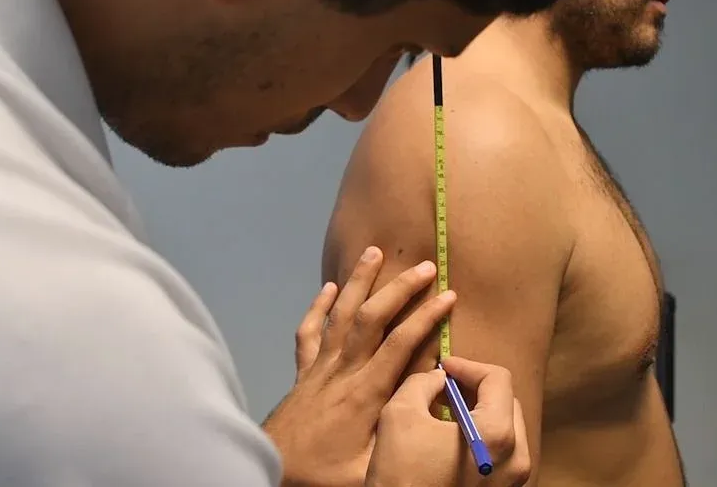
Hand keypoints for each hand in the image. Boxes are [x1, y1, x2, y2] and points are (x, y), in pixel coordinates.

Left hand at [262, 246, 456, 486]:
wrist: (267, 472)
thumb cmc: (324, 473)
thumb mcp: (370, 466)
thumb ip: (401, 433)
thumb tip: (431, 408)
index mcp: (365, 394)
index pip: (400, 345)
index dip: (426, 317)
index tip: (449, 296)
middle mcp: (343, 371)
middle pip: (372, 318)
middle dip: (400, 288)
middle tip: (424, 266)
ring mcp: (319, 368)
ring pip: (340, 315)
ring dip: (358, 282)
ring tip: (373, 251)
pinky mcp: (301, 373)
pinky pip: (308, 333)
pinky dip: (317, 307)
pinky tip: (326, 288)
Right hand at [365, 357, 531, 486]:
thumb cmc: (401, 475)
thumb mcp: (401, 413)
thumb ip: (424, 382)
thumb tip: (439, 380)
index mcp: (498, 434)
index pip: (498, 379)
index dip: (468, 366)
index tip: (444, 368)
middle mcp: (516, 458)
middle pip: (507, 402)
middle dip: (476, 388)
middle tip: (445, 386)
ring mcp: (513, 480)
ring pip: (506, 429)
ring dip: (479, 412)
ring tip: (446, 411)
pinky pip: (501, 454)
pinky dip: (481, 436)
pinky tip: (451, 438)